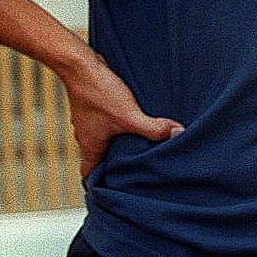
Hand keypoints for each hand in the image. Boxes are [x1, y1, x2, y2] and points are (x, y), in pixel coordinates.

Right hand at [63, 50, 183, 176]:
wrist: (80, 64)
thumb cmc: (98, 92)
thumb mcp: (129, 116)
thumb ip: (152, 128)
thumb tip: (176, 134)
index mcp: (90, 146)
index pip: (89, 174)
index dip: (99, 185)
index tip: (111, 192)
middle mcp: (86, 135)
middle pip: (98, 158)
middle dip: (114, 166)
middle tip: (133, 171)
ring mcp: (89, 120)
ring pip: (103, 139)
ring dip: (118, 143)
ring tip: (138, 146)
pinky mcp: (94, 105)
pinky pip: (106, 122)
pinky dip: (118, 125)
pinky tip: (134, 120)